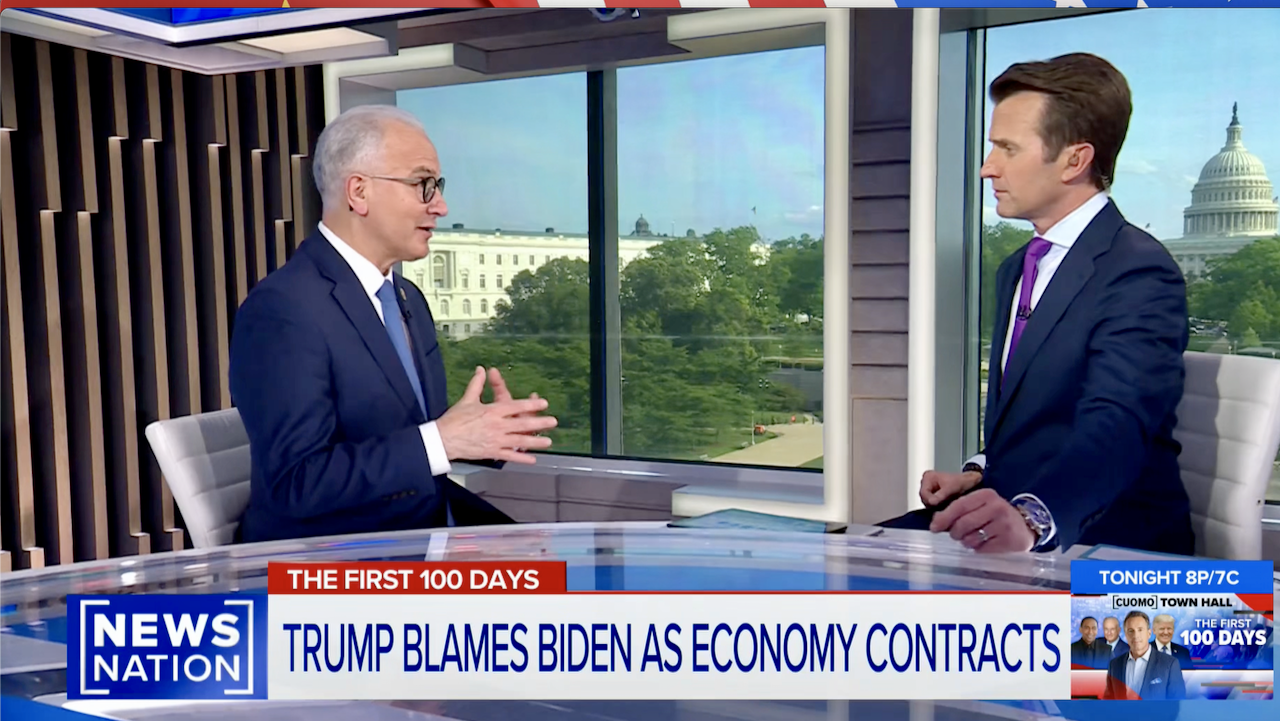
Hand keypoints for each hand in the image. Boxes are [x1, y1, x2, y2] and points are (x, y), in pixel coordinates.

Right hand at [436, 366, 557, 463]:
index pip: (515, 406)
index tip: (543, 403)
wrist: (442, 440)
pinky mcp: (492, 453)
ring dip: (535, 441)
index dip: (530, 404)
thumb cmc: (454, 419)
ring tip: (548, 442)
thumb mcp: (467, 399)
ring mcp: (496, 440)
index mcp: (492, 411)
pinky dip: (522, 458)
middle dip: (540, 423)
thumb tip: (481, 369)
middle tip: (553, 422)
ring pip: (520, 441)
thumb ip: (477, 384)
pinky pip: (510, 456)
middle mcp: (497, 425)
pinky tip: (533, 459)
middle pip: (522, 423)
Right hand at [919, 470, 981, 506]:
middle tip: (946, 504)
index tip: (939, 504)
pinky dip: (939, 507)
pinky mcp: (934, 498)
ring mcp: (930, 491)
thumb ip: (941, 495)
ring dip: (937, 506)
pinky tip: (946, 506)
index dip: (930, 500)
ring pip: (928, 504)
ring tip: (948, 504)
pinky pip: (933, 506)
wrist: (970, 483)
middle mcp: (926, 484)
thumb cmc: (961, 482)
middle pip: (924, 499)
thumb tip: (931, 502)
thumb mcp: (951, 488)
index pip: (923, 493)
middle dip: (934, 504)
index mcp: (928, 477)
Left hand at [929, 488, 1034, 552]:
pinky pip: (982, 549)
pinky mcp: (1008, 541)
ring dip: (967, 542)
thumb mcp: (980, 506)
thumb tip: (936, 522)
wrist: (1024, 527)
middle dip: (955, 532)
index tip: (934, 527)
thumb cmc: (996, 517)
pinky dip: (979, 549)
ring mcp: (1004, 525)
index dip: (944, 517)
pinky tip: (985, 544)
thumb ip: (959, 510)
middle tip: (956, 535)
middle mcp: (997, 507)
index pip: (960, 506)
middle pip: (963, 523)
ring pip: (971, 538)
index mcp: (986, 495)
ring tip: (974, 538)